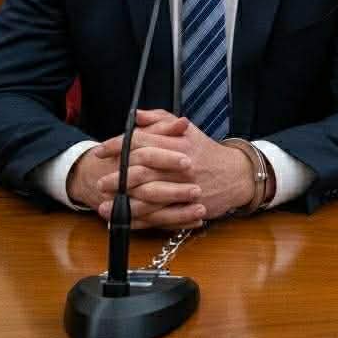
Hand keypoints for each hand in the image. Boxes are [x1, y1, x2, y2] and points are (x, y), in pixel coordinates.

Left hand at [92, 110, 253, 229]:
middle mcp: (179, 165)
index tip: (101, 150)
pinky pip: (156, 217)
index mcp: (178, 142)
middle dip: (117, 177)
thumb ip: (161, 120)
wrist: (237, 175)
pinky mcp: (186, 208)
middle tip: (100, 182)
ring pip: (146, 198)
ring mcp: (182, 188)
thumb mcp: (188, 130)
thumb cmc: (207, 152)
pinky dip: (137, 221)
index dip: (117, 145)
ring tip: (103, 206)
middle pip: (141, 170)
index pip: (141, 141)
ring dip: (122, 204)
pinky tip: (121, 221)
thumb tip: (136, 116)